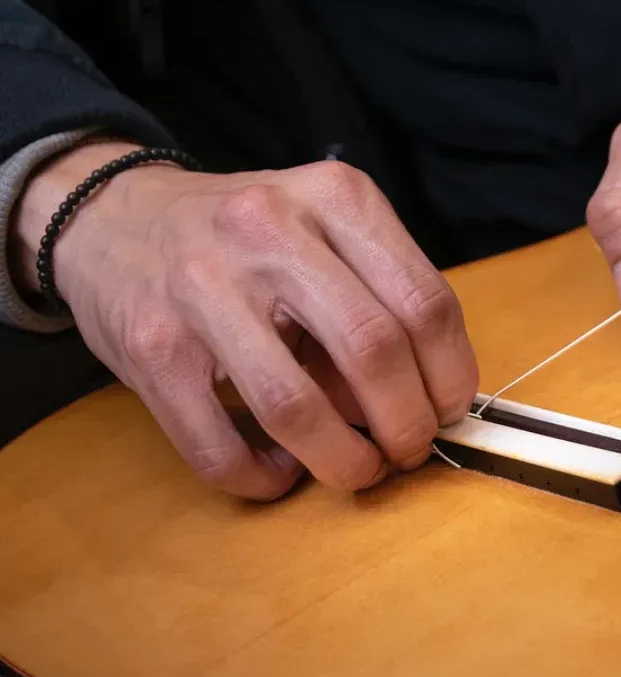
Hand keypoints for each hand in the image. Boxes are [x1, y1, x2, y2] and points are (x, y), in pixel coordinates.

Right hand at [14, 142, 478, 499]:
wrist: (112, 217)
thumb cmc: (244, 239)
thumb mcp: (322, 234)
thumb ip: (377, 301)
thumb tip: (428, 404)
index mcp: (334, 197)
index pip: (426, 301)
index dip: (452, 376)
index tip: (450, 412)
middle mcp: (270, 232)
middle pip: (374, 351)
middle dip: (409, 424)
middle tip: (409, 450)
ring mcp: (203, 288)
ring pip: (297, 406)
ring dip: (345, 462)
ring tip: (357, 470)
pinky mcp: (152, 348)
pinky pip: (219, 445)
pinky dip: (262, 479)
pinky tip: (280, 473)